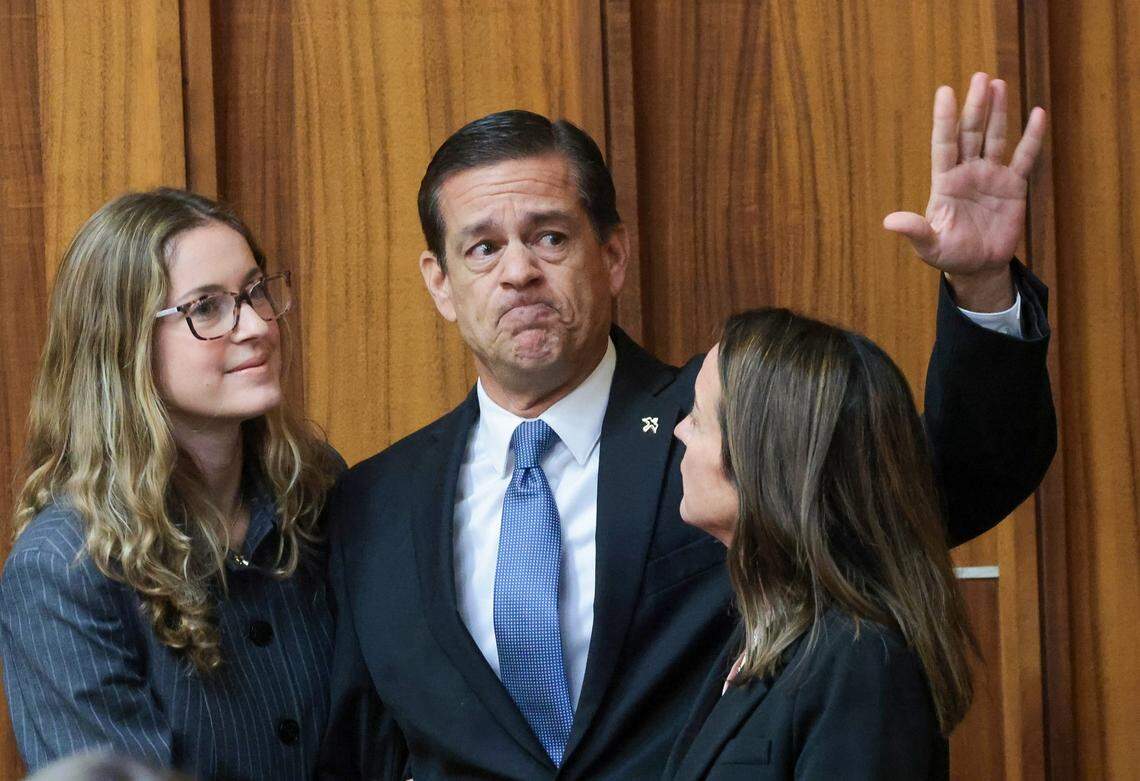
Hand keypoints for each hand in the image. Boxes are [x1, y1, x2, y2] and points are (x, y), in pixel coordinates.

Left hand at [883, 72, 1046, 310]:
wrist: (978, 267)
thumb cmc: (950, 255)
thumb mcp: (930, 245)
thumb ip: (915, 230)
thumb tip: (888, 222)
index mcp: (945, 182)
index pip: (944, 144)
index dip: (945, 119)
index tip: (945, 92)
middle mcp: (967, 173)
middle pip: (970, 133)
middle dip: (975, 106)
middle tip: (979, 77)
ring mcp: (991, 176)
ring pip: (995, 137)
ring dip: (997, 112)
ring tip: (997, 83)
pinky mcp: (1013, 186)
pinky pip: (1025, 157)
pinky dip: (1031, 137)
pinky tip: (1036, 113)